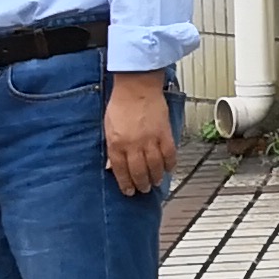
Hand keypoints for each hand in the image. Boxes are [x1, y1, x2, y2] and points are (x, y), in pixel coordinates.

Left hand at [103, 73, 177, 196]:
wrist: (137, 87)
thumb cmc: (120, 104)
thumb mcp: (108, 127)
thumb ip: (111, 147)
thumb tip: (112, 165)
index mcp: (117, 143)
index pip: (121, 170)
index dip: (125, 184)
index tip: (128, 191)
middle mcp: (134, 145)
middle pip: (139, 172)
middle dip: (141, 184)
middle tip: (143, 190)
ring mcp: (151, 140)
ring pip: (155, 166)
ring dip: (156, 177)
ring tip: (156, 182)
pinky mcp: (165, 134)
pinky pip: (169, 154)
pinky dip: (170, 164)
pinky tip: (169, 169)